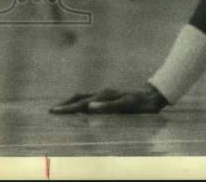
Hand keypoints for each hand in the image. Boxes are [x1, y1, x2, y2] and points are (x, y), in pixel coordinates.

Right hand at [50, 82, 167, 113]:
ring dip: (73, 102)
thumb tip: (89, 106)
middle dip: (66, 104)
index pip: (81, 104)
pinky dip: (82, 102)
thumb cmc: (140, 102)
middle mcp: (103, 93)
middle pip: (80, 97)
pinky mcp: (111, 96)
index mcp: (104, 96)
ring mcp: (107, 94)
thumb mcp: (125, 105)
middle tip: (52, 110)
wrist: (153, 95)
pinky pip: (92, 98)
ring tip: (63, 108)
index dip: (67, 109)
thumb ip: (108, 106)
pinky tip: (82, 106)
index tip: (53, 111)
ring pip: (85, 96)